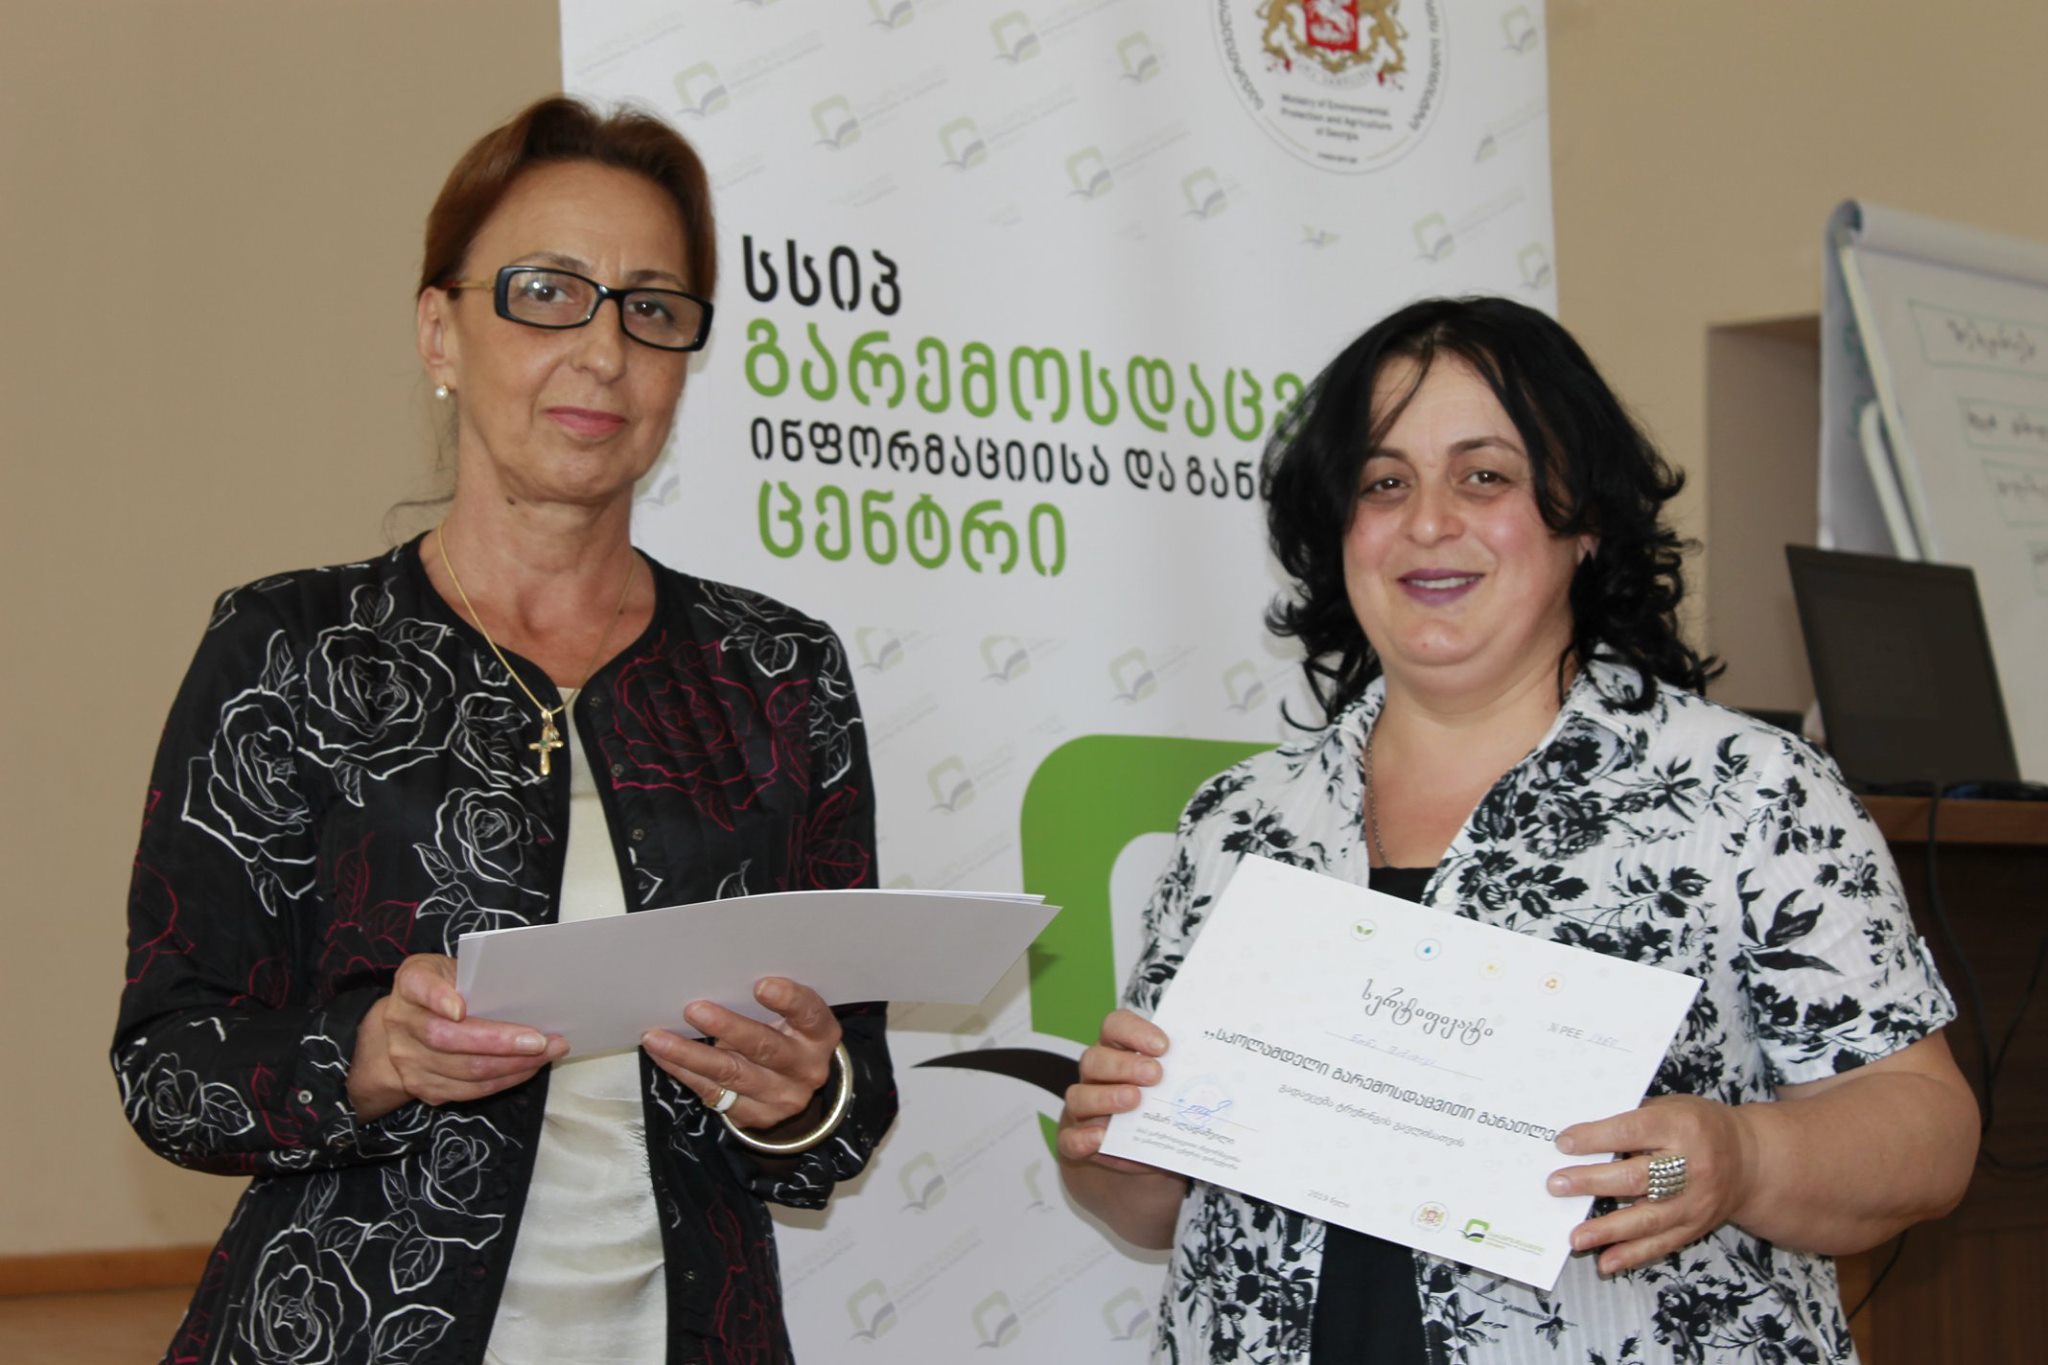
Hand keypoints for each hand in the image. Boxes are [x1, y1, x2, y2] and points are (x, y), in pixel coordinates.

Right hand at [349, 954, 568, 1120]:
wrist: (407, 1027)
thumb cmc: (443, 988)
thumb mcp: (450, 968)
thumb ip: (475, 974)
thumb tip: (521, 991)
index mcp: (410, 984)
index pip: (419, 986)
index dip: (438, 998)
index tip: (461, 1009)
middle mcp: (402, 1023)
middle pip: (446, 1038)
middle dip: (499, 1041)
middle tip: (539, 1040)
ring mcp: (409, 1060)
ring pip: (463, 1070)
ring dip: (512, 1065)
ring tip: (547, 1053)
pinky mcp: (423, 1087)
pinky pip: (468, 1090)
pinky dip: (504, 1080)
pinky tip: (528, 1068)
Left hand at [641, 977, 840, 1130]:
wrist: (796, 1088)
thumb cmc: (789, 1036)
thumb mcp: (794, 1019)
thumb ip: (771, 1003)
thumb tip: (717, 976)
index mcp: (819, 1036)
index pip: (810, 1015)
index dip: (788, 1000)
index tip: (761, 985)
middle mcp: (804, 1068)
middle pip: (765, 1047)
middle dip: (727, 1028)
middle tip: (693, 1009)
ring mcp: (779, 1096)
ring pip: (731, 1073)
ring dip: (689, 1054)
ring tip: (657, 1038)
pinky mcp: (752, 1115)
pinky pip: (712, 1092)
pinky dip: (682, 1070)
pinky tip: (662, 1054)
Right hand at [1057, 1008, 1171, 1174]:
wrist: (1136, 1149)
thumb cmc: (1158, 1107)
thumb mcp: (1171, 1091)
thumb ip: (1185, 1081)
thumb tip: (1222, 1079)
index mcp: (1117, 1051)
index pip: (1115, 1026)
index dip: (1135, 1031)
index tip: (1163, 1046)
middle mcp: (1095, 1075)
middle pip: (1096, 1058)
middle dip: (1124, 1065)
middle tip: (1155, 1074)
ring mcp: (1082, 1107)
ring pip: (1079, 1096)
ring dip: (1106, 1097)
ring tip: (1134, 1101)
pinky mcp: (1076, 1140)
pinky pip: (1069, 1138)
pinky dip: (1083, 1138)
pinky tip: (1102, 1139)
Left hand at [1547, 1094, 1756, 1273]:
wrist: (1751, 1160)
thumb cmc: (1699, 1126)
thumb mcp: (1671, 1107)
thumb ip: (1633, 1120)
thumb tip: (1581, 1138)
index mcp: (1680, 1126)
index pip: (1631, 1132)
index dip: (1596, 1139)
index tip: (1563, 1144)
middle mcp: (1690, 1165)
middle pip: (1636, 1178)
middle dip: (1592, 1183)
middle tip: (1556, 1185)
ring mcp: (1695, 1201)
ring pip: (1648, 1218)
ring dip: (1608, 1230)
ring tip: (1575, 1238)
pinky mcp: (1696, 1226)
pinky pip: (1661, 1243)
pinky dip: (1632, 1255)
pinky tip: (1606, 1261)